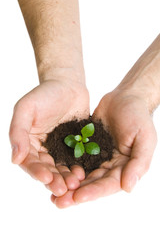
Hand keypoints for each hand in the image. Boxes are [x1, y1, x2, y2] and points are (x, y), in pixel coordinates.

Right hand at [9, 76, 88, 195]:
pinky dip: (80, 167)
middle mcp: (44, 148)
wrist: (68, 84)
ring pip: (63, 167)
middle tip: (63, 188)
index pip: (30, 162)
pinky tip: (85, 173)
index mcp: (29, 142)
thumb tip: (15, 159)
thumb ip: (18, 132)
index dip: (37, 171)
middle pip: (47, 169)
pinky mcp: (76, 145)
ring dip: (67, 177)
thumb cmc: (44, 94)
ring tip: (75, 184)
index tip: (46, 178)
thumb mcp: (26, 108)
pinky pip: (77, 159)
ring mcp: (61, 148)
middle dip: (54, 180)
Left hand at [51, 90, 156, 207]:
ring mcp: (96, 155)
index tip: (78, 197)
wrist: (125, 98)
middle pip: (92, 182)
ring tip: (51, 191)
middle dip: (76, 192)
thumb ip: (139, 162)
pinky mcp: (86, 144)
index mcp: (124, 166)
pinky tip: (52, 170)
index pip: (109, 184)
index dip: (94, 191)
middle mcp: (109, 164)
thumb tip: (128, 187)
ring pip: (81, 173)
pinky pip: (75, 156)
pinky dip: (65, 165)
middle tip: (59, 201)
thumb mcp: (145, 138)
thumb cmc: (138, 117)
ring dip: (68, 183)